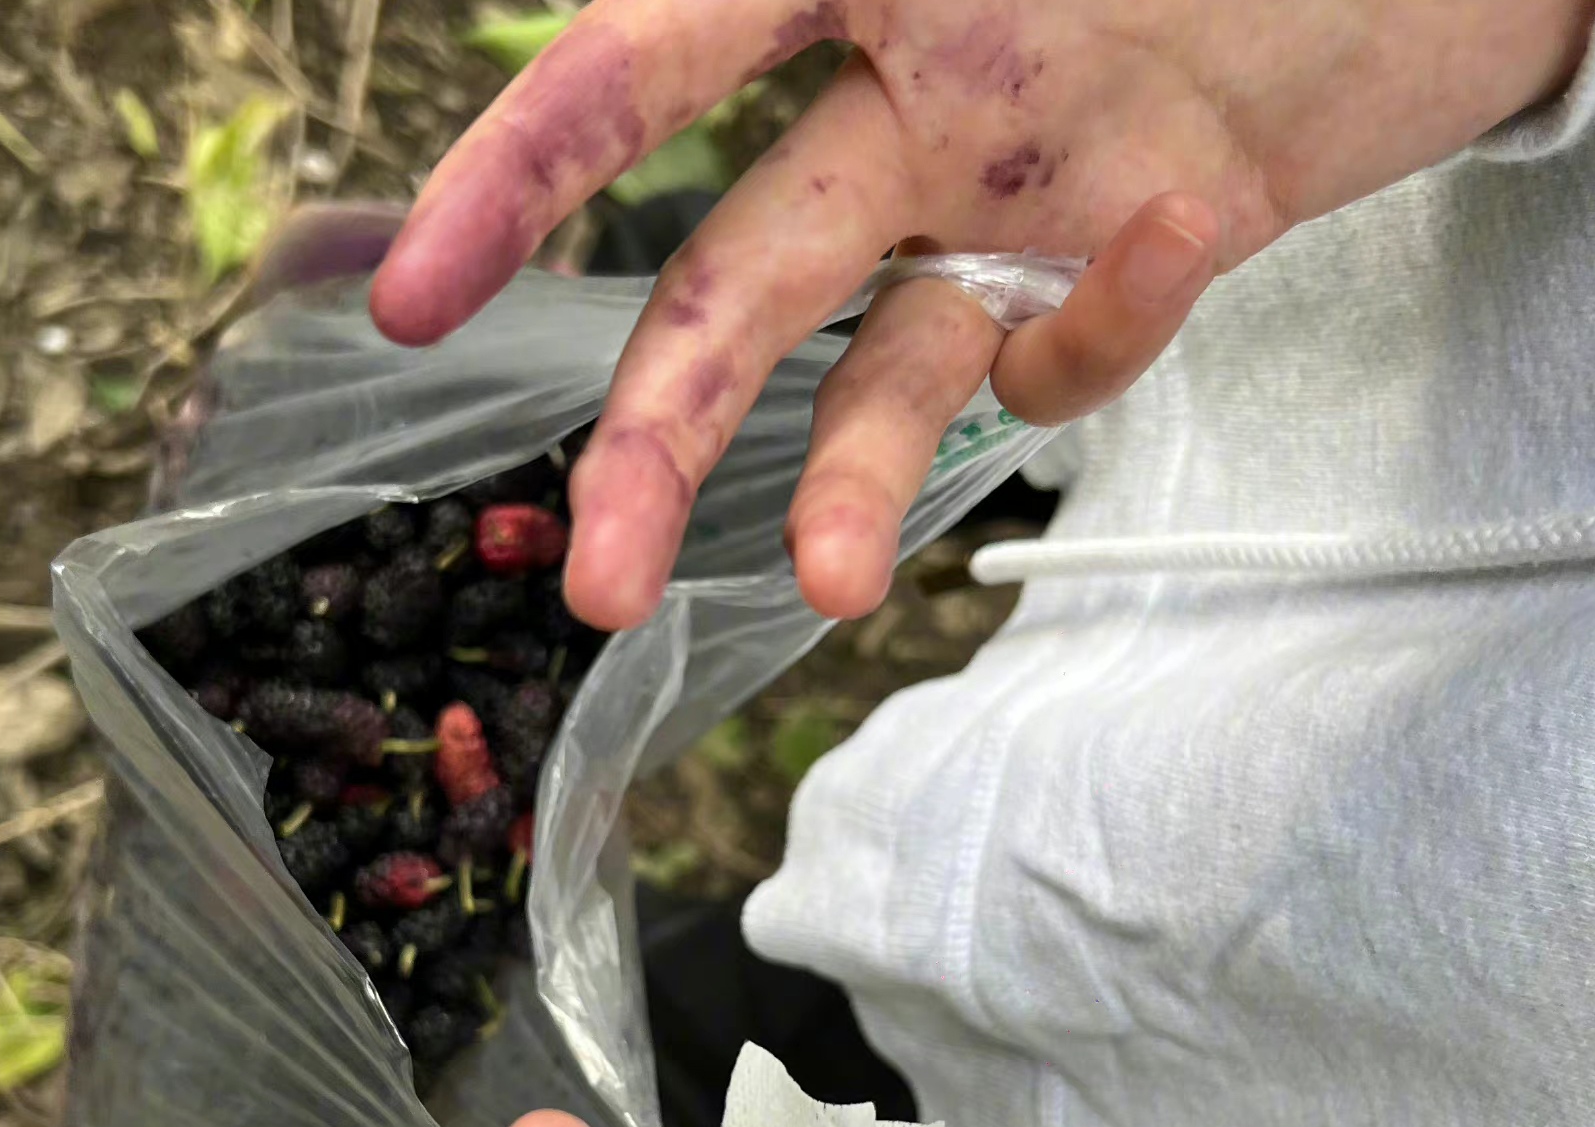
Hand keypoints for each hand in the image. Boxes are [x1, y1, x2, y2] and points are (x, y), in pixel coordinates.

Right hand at [368, 0, 1593, 627]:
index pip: (643, 69)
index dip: (520, 175)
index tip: (416, 299)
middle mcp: (895, 108)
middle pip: (731, 291)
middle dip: (657, 440)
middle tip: (601, 589)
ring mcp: (994, 206)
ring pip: (874, 375)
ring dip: (843, 488)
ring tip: (836, 587)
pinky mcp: (1096, 271)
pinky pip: (1063, 352)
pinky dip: (1107, 315)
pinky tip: (1179, 223)